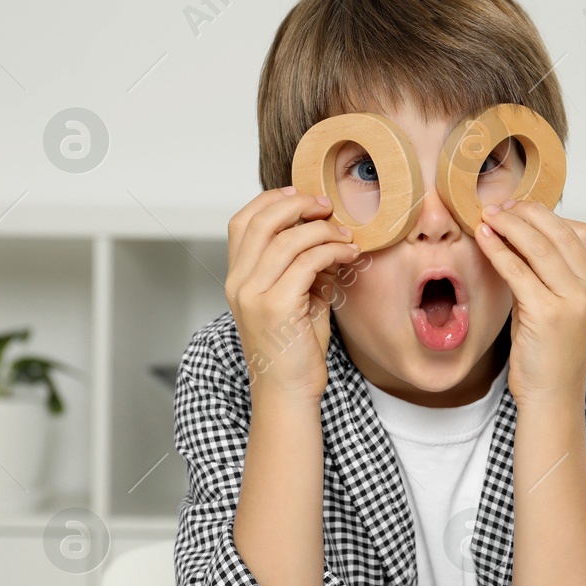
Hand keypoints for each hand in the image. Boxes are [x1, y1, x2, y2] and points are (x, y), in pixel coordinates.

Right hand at [224, 187, 360, 401]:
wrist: (289, 391)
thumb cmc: (296, 348)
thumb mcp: (296, 298)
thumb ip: (302, 267)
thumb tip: (326, 236)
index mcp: (237, 277)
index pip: (243, 221)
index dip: (272, 200)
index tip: (303, 195)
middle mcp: (238, 282)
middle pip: (263, 221)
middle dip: (299, 205)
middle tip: (329, 207)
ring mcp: (253, 294)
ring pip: (289, 239)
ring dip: (324, 231)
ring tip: (347, 238)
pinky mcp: (275, 306)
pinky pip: (307, 262)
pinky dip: (332, 251)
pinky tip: (348, 255)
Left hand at [474, 199, 585, 410]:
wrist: (552, 396)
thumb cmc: (548, 352)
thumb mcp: (557, 305)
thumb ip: (549, 272)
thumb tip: (519, 233)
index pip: (580, 232)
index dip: (547, 215)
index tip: (519, 208)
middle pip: (559, 233)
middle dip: (525, 213)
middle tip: (498, 206)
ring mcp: (574, 301)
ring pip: (539, 246)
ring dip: (509, 225)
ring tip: (487, 217)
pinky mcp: (548, 313)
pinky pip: (518, 270)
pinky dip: (499, 249)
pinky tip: (483, 239)